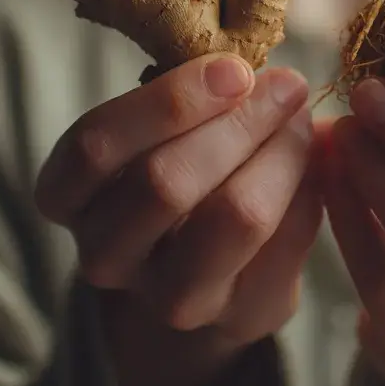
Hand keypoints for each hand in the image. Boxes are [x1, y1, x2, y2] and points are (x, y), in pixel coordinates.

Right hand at [35, 53, 321, 345]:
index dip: (168, 101)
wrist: (206, 271)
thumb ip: (191, 99)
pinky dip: (310, 190)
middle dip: (239, 121)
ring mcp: (168, 298)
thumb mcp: (158, 132)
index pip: (96, 147)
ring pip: (233, 217)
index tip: (233, 68)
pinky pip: (286, 242)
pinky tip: (319, 162)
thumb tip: (264, 73)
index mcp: (65, 196)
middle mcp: (104, 256)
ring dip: (280, 154)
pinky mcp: (239, 316)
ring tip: (303, 120)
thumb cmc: (178, 171)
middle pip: (166, 182)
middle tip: (287, 85)